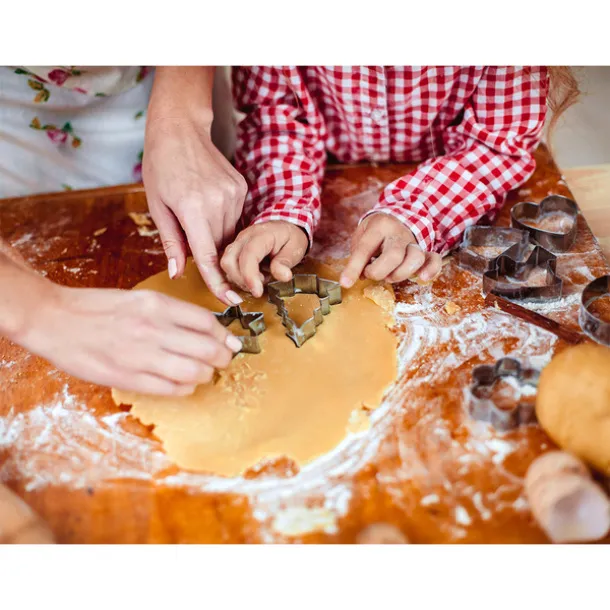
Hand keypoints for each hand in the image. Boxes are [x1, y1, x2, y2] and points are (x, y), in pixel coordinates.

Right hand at [18, 284, 242, 395]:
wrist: (55, 319)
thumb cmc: (98, 307)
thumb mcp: (140, 299)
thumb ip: (173, 313)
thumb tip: (208, 329)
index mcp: (157, 305)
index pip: (208, 322)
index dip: (225, 336)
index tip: (231, 342)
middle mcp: (153, 329)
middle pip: (208, 349)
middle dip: (223, 358)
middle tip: (224, 360)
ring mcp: (141, 355)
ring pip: (194, 372)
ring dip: (207, 375)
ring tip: (205, 373)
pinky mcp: (128, 378)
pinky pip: (171, 389)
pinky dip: (186, 388)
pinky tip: (184, 383)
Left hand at [143, 114, 246, 305]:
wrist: (180, 129)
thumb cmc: (161, 166)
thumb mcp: (157, 206)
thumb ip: (171, 242)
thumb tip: (178, 274)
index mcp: (193, 208)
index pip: (209, 257)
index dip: (219, 283)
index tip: (230, 302)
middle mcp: (218, 202)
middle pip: (221, 246)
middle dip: (210, 253)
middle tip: (193, 238)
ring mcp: (233, 194)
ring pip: (230, 233)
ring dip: (217, 236)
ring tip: (197, 214)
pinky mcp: (241, 188)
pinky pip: (236, 218)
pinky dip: (223, 220)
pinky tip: (207, 203)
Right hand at [220, 221, 308, 296]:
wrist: (284, 228)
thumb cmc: (289, 237)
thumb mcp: (295, 248)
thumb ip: (285, 262)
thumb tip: (283, 276)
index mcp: (261, 235)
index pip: (248, 255)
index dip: (250, 276)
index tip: (257, 292)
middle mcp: (244, 238)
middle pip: (229, 261)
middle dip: (241, 281)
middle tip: (259, 287)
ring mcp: (237, 244)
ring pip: (226, 266)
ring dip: (239, 280)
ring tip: (259, 281)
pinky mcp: (234, 252)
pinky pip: (228, 268)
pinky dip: (237, 279)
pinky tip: (252, 280)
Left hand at [340, 213, 441, 287]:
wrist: (397, 218)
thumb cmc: (375, 232)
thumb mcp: (361, 237)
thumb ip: (359, 255)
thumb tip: (360, 276)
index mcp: (379, 226)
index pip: (365, 248)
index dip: (354, 268)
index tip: (345, 283)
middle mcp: (399, 233)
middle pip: (394, 255)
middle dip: (379, 271)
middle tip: (371, 274)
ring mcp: (414, 242)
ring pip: (415, 258)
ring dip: (400, 274)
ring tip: (389, 276)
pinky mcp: (425, 251)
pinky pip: (434, 259)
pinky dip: (431, 270)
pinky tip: (422, 278)